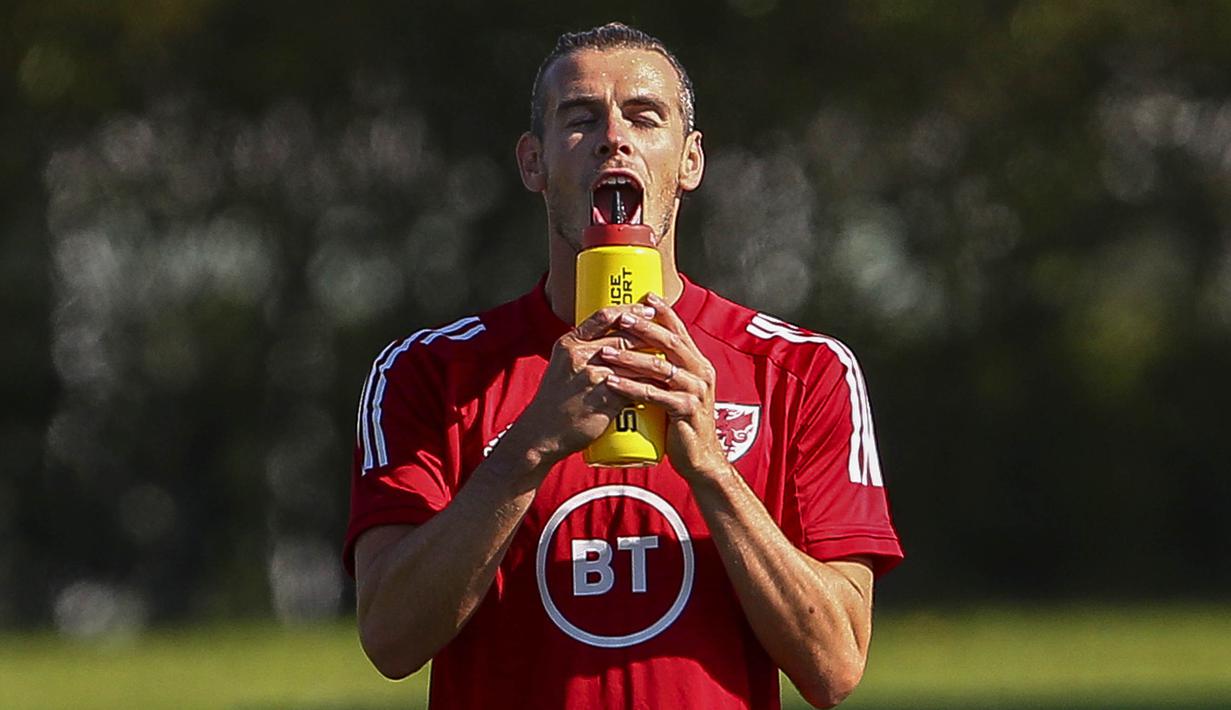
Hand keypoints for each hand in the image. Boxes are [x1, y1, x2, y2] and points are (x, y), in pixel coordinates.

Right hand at [508, 303, 652, 467]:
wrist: (542, 433)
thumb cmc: (554, 400)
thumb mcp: (562, 365)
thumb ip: (583, 350)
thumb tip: (611, 338)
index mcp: (569, 343)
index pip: (603, 316)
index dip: (629, 310)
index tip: (647, 309)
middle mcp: (580, 356)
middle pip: (624, 336)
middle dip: (649, 333)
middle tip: (666, 333)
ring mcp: (593, 377)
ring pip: (634, 361)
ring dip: (654, 358)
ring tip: (670, 357)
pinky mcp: (605, 400)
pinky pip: (635, 387)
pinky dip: (650, 384)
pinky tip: (663, 383)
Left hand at [598, 292, 729, 480]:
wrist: (700, 459)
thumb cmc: (682, 424)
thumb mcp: (677, 391)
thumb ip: (665, 372)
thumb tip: (640, 350)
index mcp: (698, 364)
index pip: (680, 331)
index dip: (664, 311)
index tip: (646, 294)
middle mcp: (701, 373)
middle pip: (671, 343)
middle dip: (645, 327)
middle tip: (621, 317)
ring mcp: (695, 392)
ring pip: (660, 367)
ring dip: (631, 357)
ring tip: (605, 351)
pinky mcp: (686, 411)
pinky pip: (655, 395)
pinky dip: (631, 387)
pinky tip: (612, 382)